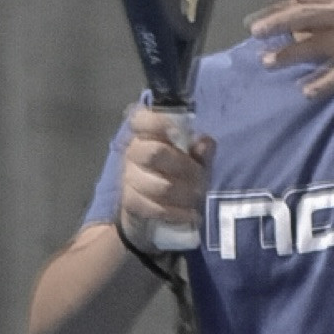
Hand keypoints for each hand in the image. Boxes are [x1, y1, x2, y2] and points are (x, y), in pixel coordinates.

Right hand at [116, 108, 213, 246]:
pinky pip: (155, 207)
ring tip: (197, 198)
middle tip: (201, 178)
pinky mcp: (130, 202)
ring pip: (160, 185)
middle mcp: (133, 152)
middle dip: (184, 167)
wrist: (150, 213)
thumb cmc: (176, 177)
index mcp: (146, 135)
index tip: (176, 129)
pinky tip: (190, 214)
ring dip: (184, 193)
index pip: (141, 119)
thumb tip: (205, 143)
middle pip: (154, 153)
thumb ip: (201, 151)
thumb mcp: (194, 161)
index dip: (157, 121)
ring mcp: (129, 177)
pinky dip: (177, 212)